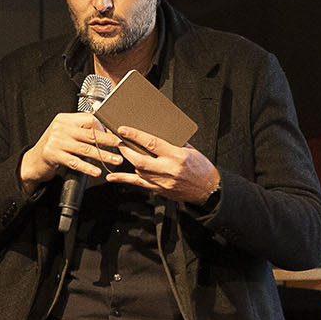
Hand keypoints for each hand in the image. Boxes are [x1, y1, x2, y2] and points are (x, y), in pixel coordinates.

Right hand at [19, 111, 121, 186]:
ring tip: (115, 160)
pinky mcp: (54, 155)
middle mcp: (60, 128)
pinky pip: (75, 162)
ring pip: (85, 149)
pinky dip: (87, 167)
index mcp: (65, 119)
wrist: (33, 162)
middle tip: (121, 145)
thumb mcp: (65, 133)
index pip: (88, 119)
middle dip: (108, 140)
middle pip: (90, 134)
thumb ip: (80, 131)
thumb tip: (105, 132)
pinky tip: (97, 171)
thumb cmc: (53, 147)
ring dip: (103, 155)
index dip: (103, 127)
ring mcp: (56, 141)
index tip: (114, 134)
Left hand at [105, 125, 221, 203]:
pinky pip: (138, 184)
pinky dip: (123, 179)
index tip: (124, 129)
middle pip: (140, 159)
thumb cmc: (201, 168)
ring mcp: (162, 182)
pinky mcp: (159, 190)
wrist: (208, 189)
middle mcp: (168, 170)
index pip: (152, 144)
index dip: (136, 136)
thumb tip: (157, 134)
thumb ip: (173, 143)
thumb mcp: (190, 150)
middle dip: (126, 149)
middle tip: (119, 140)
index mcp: (177, 156)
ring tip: (123, 150)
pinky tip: (112, 177)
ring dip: (128, 160)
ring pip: (138, 170)